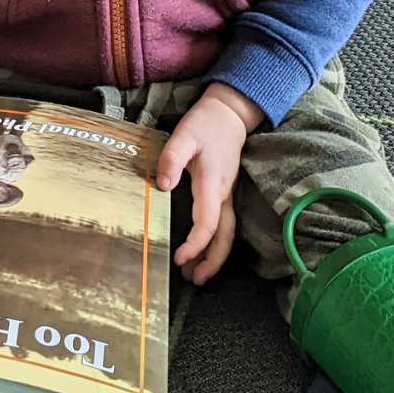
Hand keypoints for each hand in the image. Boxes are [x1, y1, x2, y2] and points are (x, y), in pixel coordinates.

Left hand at [156, 82, 262, 284]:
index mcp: (212, 185)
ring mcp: (227, 194)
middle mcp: (224, 195)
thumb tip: (163, 185)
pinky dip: (215, 242)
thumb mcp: (184, 135)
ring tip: (196, 273)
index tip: (179, 258)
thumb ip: (172, 158)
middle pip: (224, 237)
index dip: (196, 244)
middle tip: (193, 278)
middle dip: (211, 261)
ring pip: (227, 233)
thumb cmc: (206, 123)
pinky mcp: (225, 192)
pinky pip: (225, 224)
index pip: (208, 224)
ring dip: (214, 255)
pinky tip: (203, 249)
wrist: (230, 113)